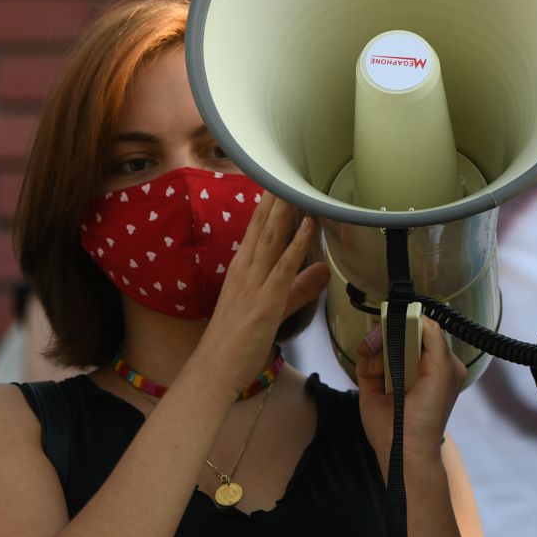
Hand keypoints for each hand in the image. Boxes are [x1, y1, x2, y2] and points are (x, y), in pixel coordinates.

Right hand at [191, 192, 327, 393]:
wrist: (214, 370)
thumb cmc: (237, 343)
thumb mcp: (274, 308)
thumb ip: (300, 288)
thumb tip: (322, 270)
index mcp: (243, 271)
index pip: (257, 230)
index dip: (270, 204)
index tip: (281, 180)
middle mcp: (245, 271)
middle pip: (262, 227)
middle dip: (275, 197)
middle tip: (286, 165)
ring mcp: (253, 285)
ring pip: (271, 239)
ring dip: (285, 211)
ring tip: (297, 184)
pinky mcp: (265, 302)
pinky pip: (283, 268)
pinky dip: (296, 245)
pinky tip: (307, 226)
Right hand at [355, 318, 463, 469]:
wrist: (403, 447)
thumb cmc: (428, 413)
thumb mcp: (441, 372)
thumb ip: (434, 340)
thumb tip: (421, 316)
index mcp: (439, 363)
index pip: (424, 331)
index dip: (411, 324)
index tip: (400, 320)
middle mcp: (416, 365)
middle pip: (400, 334)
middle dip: (390, 335)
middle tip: (381, 341)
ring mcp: (393, 373)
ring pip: (381, 345)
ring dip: (378, 352)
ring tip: (379, 368)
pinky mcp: (372, 383)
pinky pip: (366, 361)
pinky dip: (368, 362)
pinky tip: (372, 372)